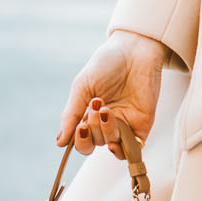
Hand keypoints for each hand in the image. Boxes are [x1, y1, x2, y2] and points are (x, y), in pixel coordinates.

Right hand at [59, 34, 167, 158]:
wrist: (134, 49)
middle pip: (95, 143)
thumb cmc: (106, 63)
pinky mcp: (142, 124)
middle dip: (93, 129)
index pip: (81, 140)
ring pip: (111, 144)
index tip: (80, 126)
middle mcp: (106, 122)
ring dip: (105, 132)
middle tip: (96, 106)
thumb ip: (71, 115)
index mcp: (89, 114)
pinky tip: (115, 143)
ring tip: (106, 109)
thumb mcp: (82, 87)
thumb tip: (59, 143)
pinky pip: (133, 148)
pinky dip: (123, 151)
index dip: (79, 139)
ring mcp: (125, 124)